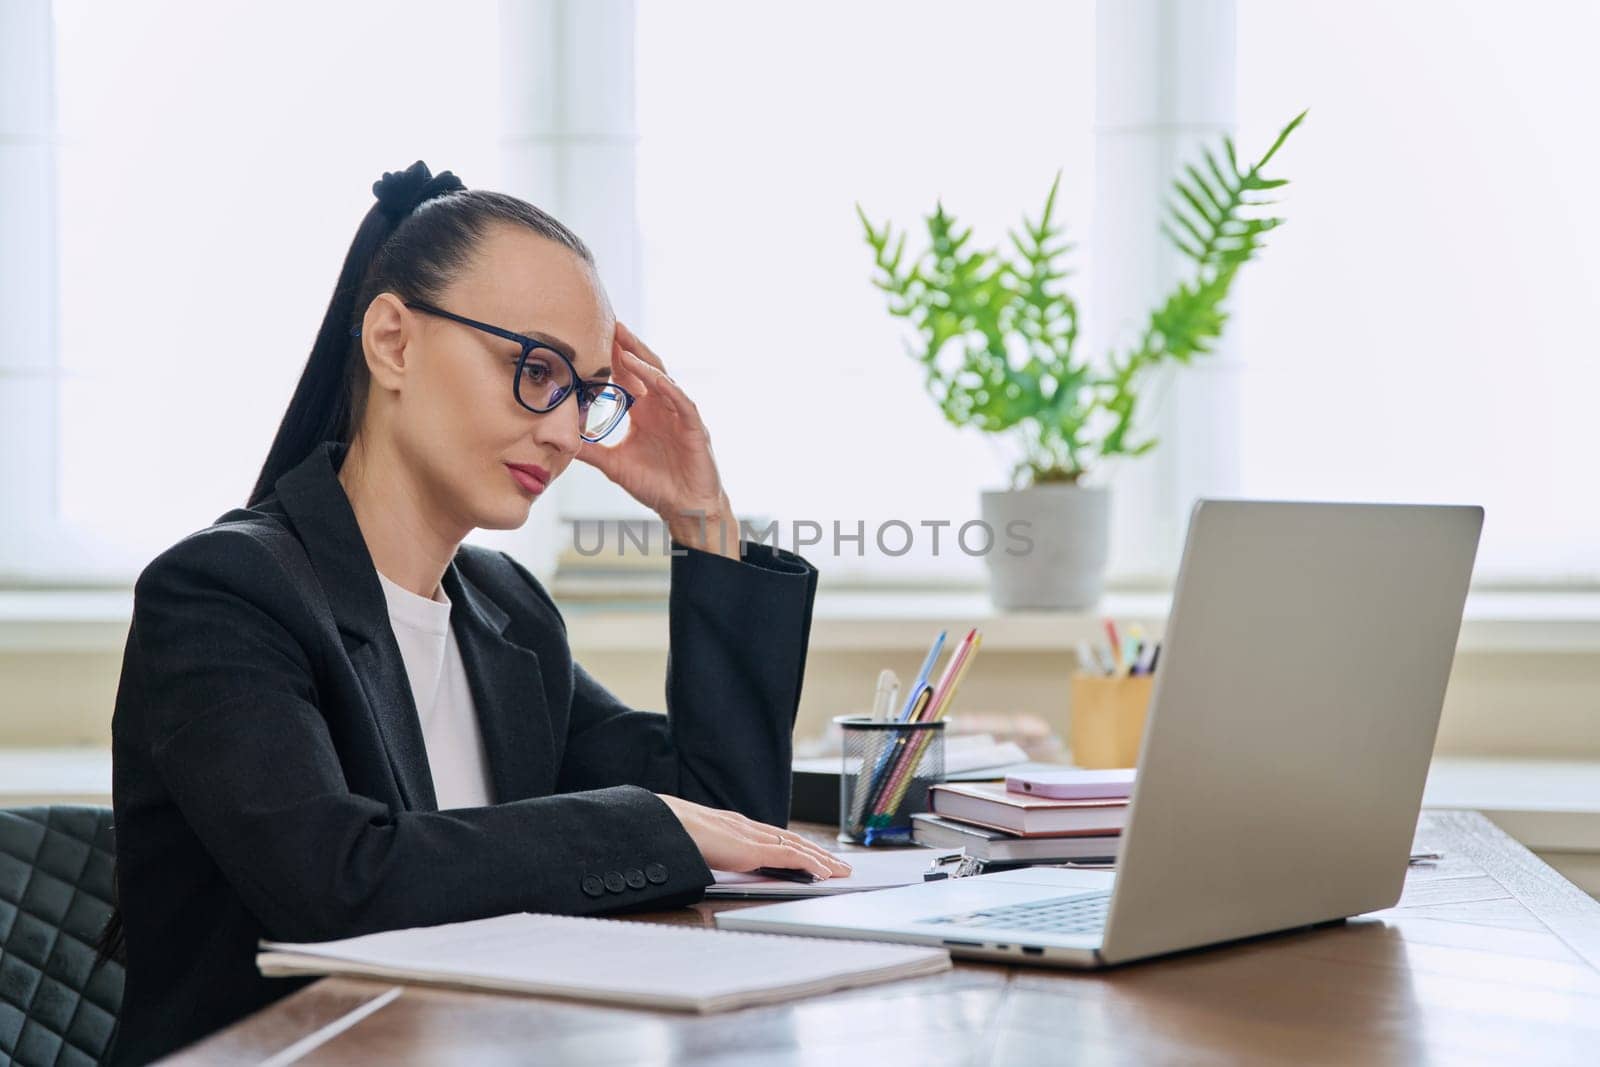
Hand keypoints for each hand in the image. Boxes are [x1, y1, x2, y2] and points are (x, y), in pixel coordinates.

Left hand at [576, 322, 739, 557]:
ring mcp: (679, 415)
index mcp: (644, 412)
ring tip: (625, 343)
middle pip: (644, 367)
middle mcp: (662, 407)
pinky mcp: (694, 428)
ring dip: (643, 360)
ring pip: (662, 378)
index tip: (592, 337)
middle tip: (608, 324)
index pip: (627, 376)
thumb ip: (590, 450)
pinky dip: (667, 388)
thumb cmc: (656, 486)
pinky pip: (681, 402)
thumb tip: (560, 440)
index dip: (612, 357)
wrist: (686, 510)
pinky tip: (652, 376)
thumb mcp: (614, 465)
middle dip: (627, 346)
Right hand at [654, 794, 853, 880]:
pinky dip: (809, 863)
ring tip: (840, 870)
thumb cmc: (669, 835)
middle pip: (791, 839)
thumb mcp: (692, 845)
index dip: (796, 845)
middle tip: (839, 864)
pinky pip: (788, 856)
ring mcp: (749, 836)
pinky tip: (823, 873)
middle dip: (817, 852)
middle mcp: (745, 827)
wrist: (658, 824)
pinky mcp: (750, 849)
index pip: (773, 835)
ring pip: (796, 846)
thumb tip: (703, 862)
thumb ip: (705, 852)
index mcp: (732, 826)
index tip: (812, 854)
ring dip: (821, 858)